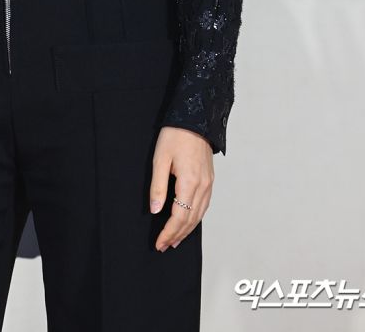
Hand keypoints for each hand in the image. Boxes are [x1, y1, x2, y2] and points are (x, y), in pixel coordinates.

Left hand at [150, 126, 213, 250]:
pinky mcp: (210, 179)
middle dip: (176, 235)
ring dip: (187, 230)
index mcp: (189, 183)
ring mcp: (208, 183)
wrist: (195, 118)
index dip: (168, 233)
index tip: (159, 243)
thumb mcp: (160, 159)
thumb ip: (158, 186)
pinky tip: (189, 221)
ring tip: (175, 239)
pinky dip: (195, 218)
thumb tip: (155, 210)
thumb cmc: (176, 135)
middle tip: (164, 246)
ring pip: (199, 215)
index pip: (179, 217)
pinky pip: (204, 206)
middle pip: (190, 220)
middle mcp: (202, 187)